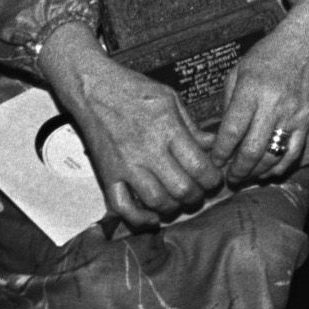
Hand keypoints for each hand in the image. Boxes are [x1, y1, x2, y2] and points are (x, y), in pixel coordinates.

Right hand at [37, 25, 219, 229]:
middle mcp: (147, 150)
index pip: (198, 165)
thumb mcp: (171, 99)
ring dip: (174, 207)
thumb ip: (192, 127)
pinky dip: (139, 219)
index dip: (212, 178)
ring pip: (156, 201)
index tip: (215, 178)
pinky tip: (153, 218)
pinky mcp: (107, 175)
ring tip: (180, 200)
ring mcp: (125, 165)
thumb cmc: (133, 90)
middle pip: (181, 188)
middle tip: (201, 192)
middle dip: (197, 195)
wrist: (93, 89)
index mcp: (167, 129)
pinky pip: (122, 207)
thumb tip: (213, 145)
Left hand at [211, 0, 308, 184]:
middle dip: (237, 170)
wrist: (305, 43)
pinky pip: (294, 152)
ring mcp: (293, 114)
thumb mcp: (238, 71)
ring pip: (273, 155)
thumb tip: (221, 136)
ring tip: (245, 176)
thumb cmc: (267, 55)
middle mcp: (273, 104)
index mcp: (251, 90)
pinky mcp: (308, 119)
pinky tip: (268, 171)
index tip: (214, 162)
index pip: (232, 131)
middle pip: (252, 150)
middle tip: (228, 178)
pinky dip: (280, 167)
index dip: (220, 152)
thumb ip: (229, 103)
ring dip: (256, 172)